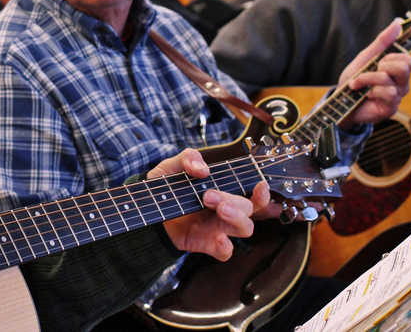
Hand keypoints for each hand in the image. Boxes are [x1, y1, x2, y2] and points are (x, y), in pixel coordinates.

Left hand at [149, 149, 274, 260]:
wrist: (148, 209)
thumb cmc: (166, 187)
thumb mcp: (172, 166)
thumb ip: (187, 158)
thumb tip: (203, 169)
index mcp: (224, 190)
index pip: (253, 193)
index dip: (262, 193)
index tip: (260, 185)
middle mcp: (226, 209)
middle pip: (247, 209)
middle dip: (233, 200)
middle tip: (208, 195)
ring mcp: (218, 227)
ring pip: (245, 228)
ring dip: (236, 218)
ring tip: (218, 208)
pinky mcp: (206, 243)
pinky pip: (225, 251)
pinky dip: (225, 247)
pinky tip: (218, 240)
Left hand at [337, 19, 410, 128]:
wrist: (340, 100)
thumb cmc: (354, 78)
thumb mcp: (366, 56)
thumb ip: (383, 41)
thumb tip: (398, 22)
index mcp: (397, 70)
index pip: (407, 59)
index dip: (390, 57)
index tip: (376, 62)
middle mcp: (401, 83)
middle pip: (405, 67)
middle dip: (381, 65)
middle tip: (370, 71)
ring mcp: (397, 96)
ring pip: (389, 80)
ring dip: (368, 79)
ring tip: (358, 84)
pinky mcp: (391, 107)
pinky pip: (388, 93)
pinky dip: (371, 91)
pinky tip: (365, 95)